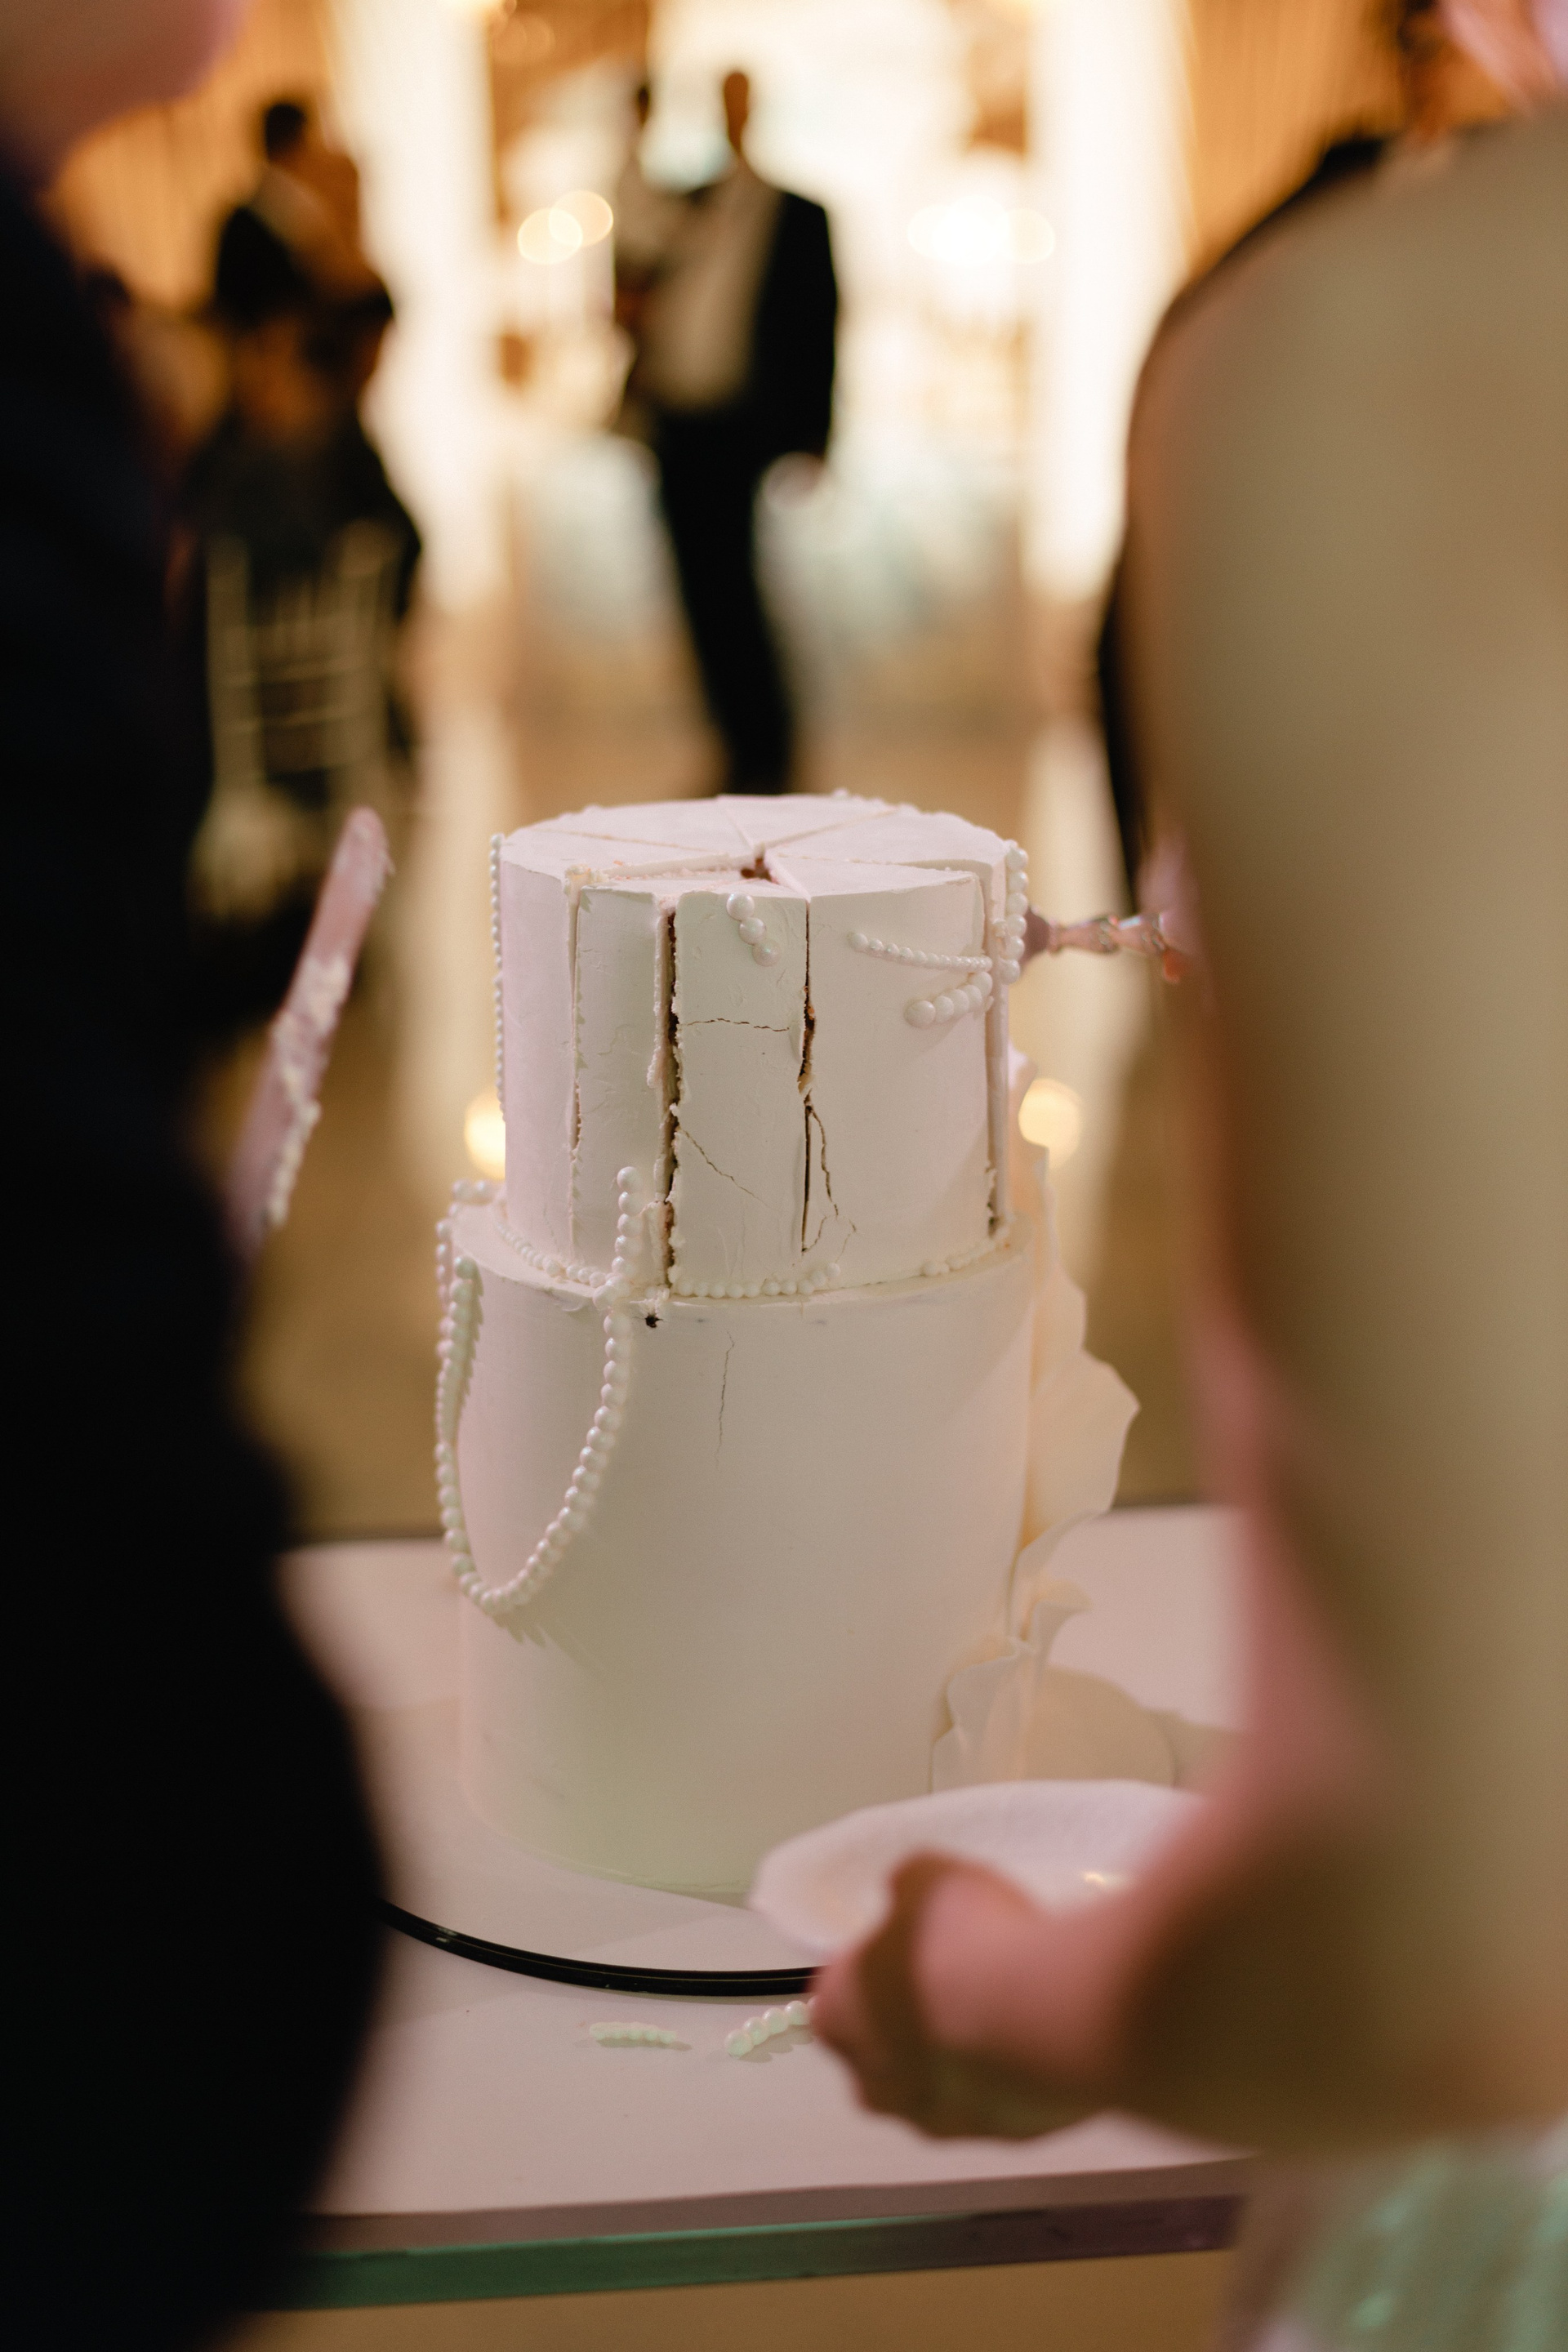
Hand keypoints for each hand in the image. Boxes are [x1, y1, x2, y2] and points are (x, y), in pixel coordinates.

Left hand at [812, 1855, 1098, 2140]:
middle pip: (884, 2049)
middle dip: (915, 2016)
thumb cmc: (967, 1943)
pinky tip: (1040, 2025)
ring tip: (1008, 1996)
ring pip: (942, 2081)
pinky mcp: (1004, 2137)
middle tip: (959, 1971)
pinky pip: (1000, 2096)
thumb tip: (906, 1895)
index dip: (875, 1966)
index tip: (909, 1945)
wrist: (1047, 2013)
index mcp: (838, 2019)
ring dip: (965, 2047)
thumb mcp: (926, 1879)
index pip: (838, 1996)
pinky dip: (1013, 2067)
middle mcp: (877, 2085)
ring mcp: (941, 2121)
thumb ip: (906, 1892)